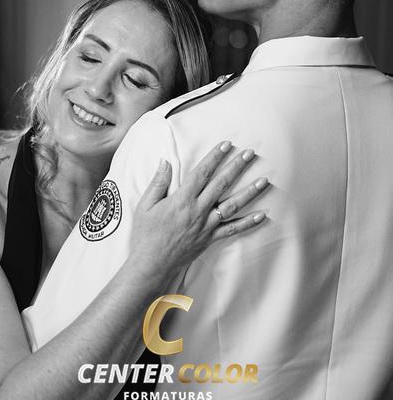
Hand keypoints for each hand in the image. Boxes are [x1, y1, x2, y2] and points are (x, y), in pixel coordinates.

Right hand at [129, 141, 268, 277]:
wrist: (151, 264)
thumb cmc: (146, 234)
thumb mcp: (145, 205)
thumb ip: (158, 182)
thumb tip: (165, 161)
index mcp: (182, 200)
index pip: (202, 173)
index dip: (215, 157)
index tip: (226, 145)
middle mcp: (198, 211)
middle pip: (221, 184)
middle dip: (236, 167)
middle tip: (249, 153)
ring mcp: (206, 225)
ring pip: (232, 206)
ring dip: (249, 192)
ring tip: (264, 180)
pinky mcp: (210, 239)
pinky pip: (232, 230)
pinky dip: (248, 223)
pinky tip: (262, 215)